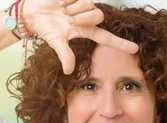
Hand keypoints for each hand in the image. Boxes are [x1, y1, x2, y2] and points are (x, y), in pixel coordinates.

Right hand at [21, 0, 138, 73]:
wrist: (32, 12)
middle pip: (98, 16)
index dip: (120, 44)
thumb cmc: (45, 28)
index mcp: (85, 31)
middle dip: (83, 18)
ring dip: (74, 8)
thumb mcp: (55, 43)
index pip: (106, 38)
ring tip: (62, 10)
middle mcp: (86, 18)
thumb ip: (65, 55)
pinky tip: (60, 2)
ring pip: (90, 3)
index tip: (135, 49)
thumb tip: (69, 72)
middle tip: (68, 19)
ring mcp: (81, 5)